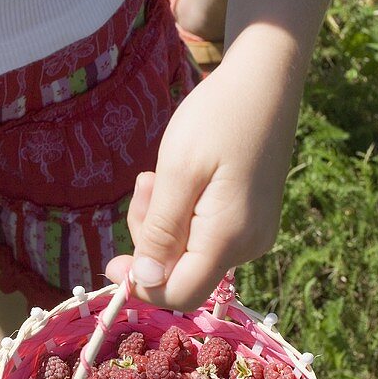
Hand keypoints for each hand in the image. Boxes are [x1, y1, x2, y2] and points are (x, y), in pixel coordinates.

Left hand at [106, 56, 299, 310]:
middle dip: (150, 242)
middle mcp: (248, 246)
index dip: (143, 286)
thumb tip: (145, 283)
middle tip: (143, 187)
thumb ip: (161, 232)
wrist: (264, 82)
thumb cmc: (216, 119)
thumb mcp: (176, 173)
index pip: (180, 295)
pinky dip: (183, 215)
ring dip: (163, 224)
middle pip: (182, 274)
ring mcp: (254, 235)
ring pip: (191, 254)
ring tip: (158, 177)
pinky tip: (181, 179)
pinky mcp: (253, 221)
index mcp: (228, 239)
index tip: (113, 259)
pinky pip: (205, 236)